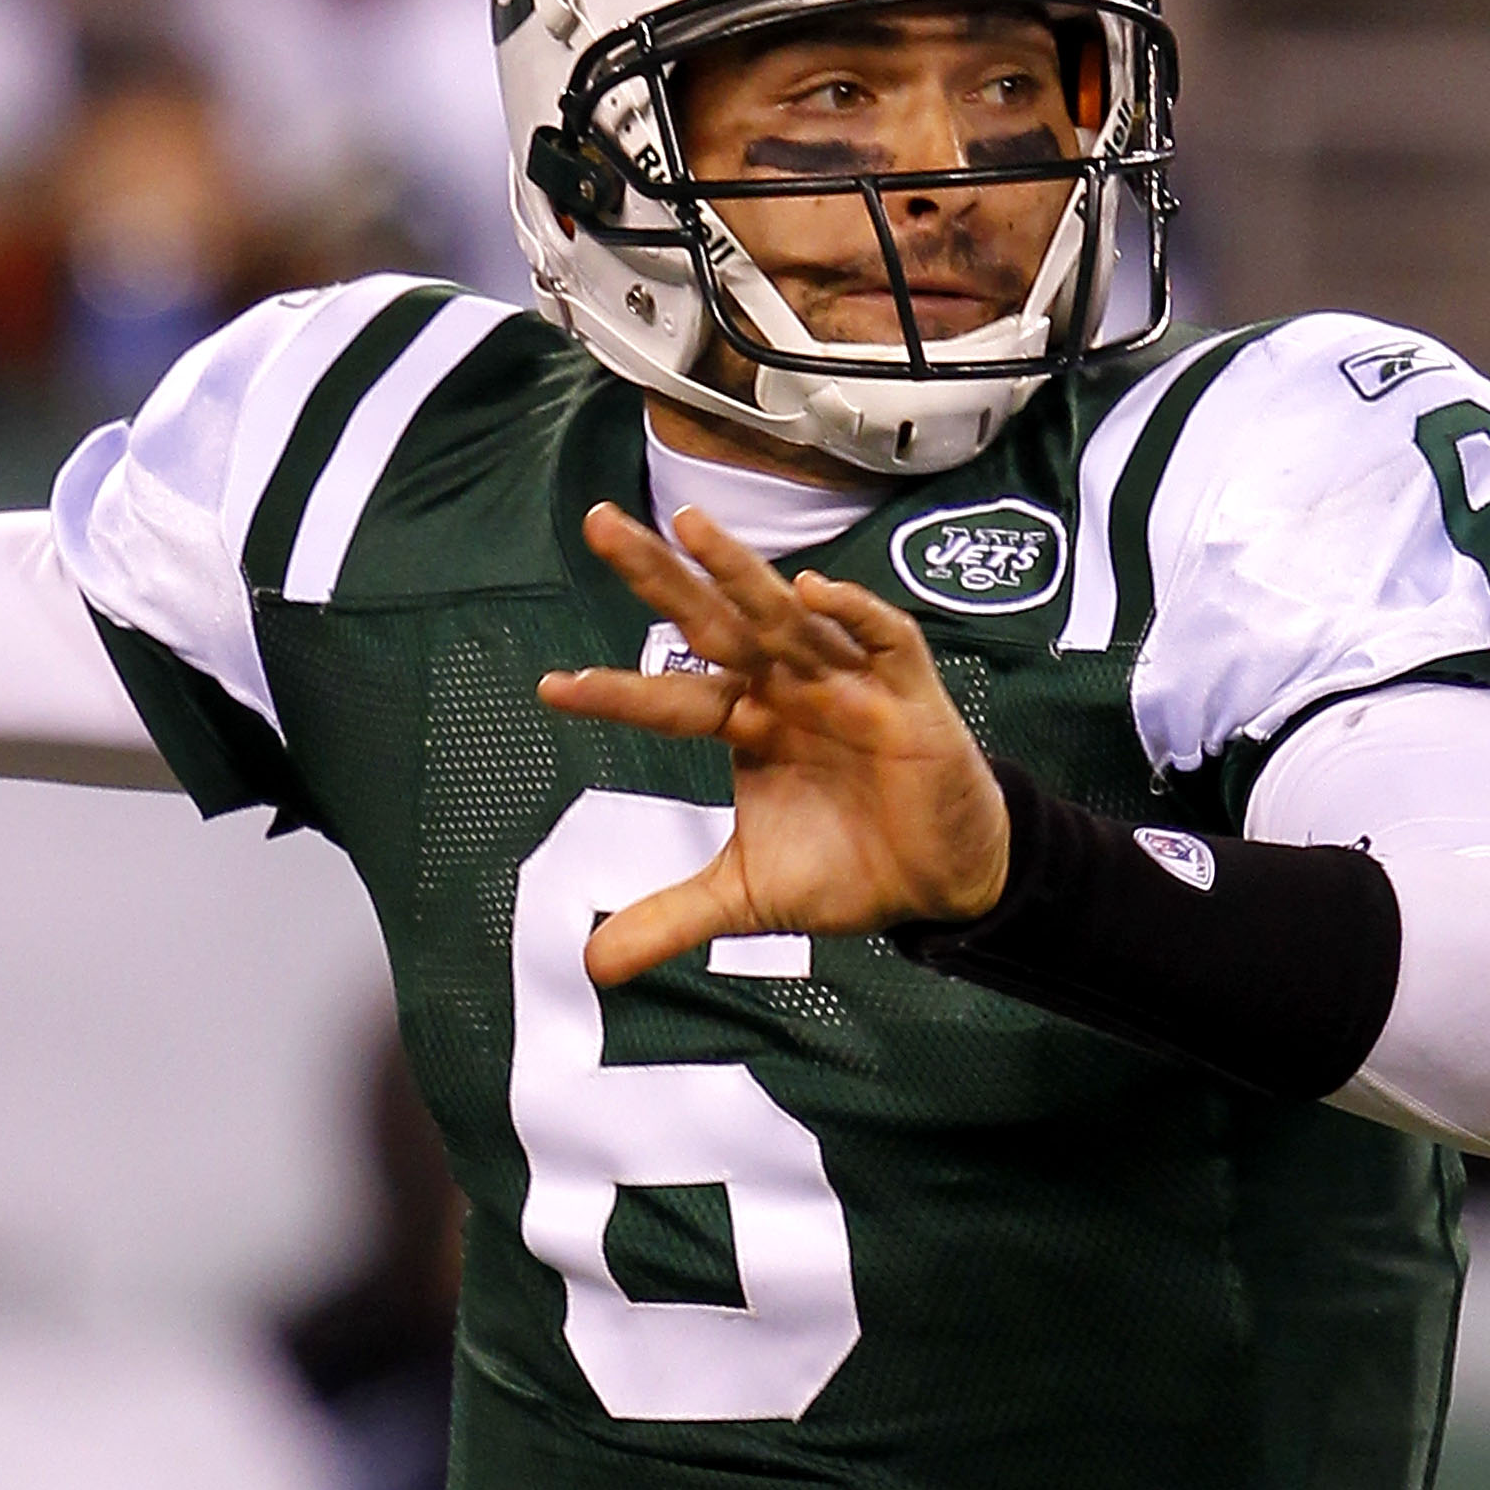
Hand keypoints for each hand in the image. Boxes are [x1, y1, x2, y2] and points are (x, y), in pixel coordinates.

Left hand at [541, 498, 1011, 983]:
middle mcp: (789, 689)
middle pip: (714, 621)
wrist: (937, 885)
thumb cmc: (848, 868)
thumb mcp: (745, 901)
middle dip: (659, 574)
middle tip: (600, 525)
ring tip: (694, 527)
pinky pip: (883, 637)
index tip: (551, 688)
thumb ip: (670, 918)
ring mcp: (848, 682)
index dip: (616, 693)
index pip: (670, 698)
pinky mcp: (910, 693)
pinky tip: (815, 590)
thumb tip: (591, 964)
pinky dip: (854, 613)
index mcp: (749, 725)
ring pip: (787, 613)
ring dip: (741, 570)